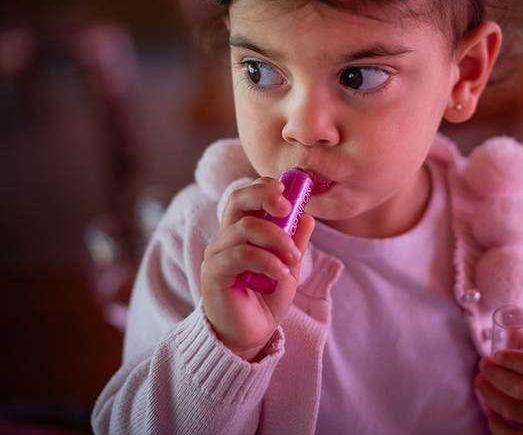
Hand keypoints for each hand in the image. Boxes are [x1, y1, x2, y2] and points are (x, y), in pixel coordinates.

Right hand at [201, 176, 315, 360]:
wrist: (252, 335)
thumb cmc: (266, 299)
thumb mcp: (288, 266)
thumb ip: (294, 242)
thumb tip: (308, 216)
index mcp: (241, 231)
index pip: (246, 196)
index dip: (265, 187)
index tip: (289, 192)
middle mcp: (225, 238)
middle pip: (236, 199)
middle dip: (264, 196)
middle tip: (288, 208)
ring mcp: (217, 254)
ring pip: (244, 228)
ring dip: (276, 239)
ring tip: (293, 258)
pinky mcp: (213, 273)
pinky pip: (241, 255)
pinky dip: (267, 261)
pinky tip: (281, 275)